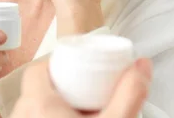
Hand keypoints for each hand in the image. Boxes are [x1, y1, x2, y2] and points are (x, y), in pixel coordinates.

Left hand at [11, 58, 151, 117]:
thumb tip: (142, 65)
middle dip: (60, 86)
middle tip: (85, 89)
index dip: (59, 63)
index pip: (37, 69)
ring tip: (79, 111)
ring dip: (53, 107)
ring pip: (32, 111)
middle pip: (34, 89)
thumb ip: (130, 93)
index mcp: (37, 106)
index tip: (80, 67)